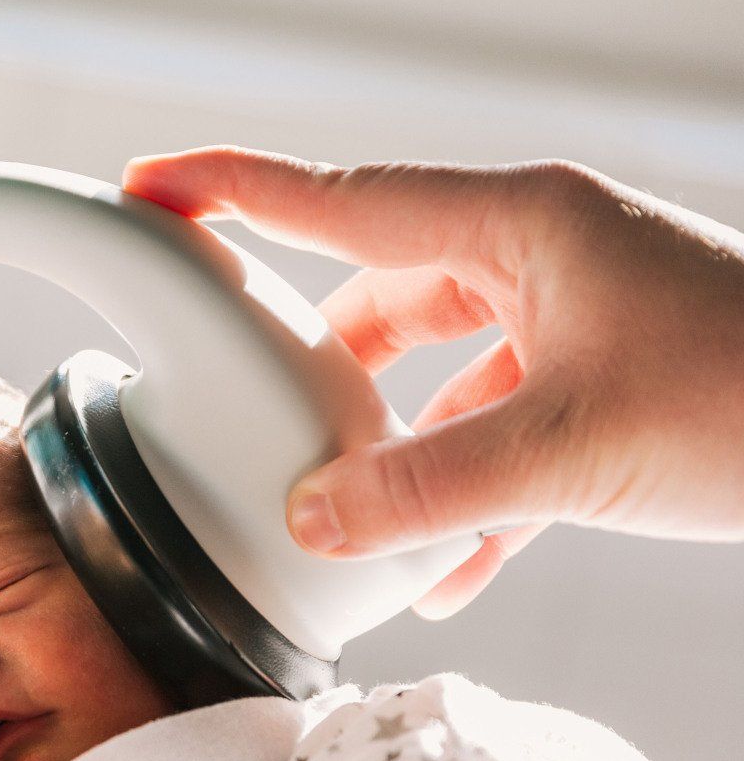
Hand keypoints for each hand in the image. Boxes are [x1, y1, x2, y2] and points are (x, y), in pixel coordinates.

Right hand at [123, 148, 743, 616]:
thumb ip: (426, 489)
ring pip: (442, 370)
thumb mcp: (569, 451)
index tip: (148, 187)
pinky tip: (441, 573)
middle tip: (252, 411)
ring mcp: (581, 316)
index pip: (340, 199)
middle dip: (318, 365)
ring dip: (395, 447)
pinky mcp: (610, 380)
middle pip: (383, 291)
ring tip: (343, 517)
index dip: (232, 191)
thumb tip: (311, 522)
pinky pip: (502, 428)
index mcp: (522, 225)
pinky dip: (464, 493)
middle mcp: (543, 254)